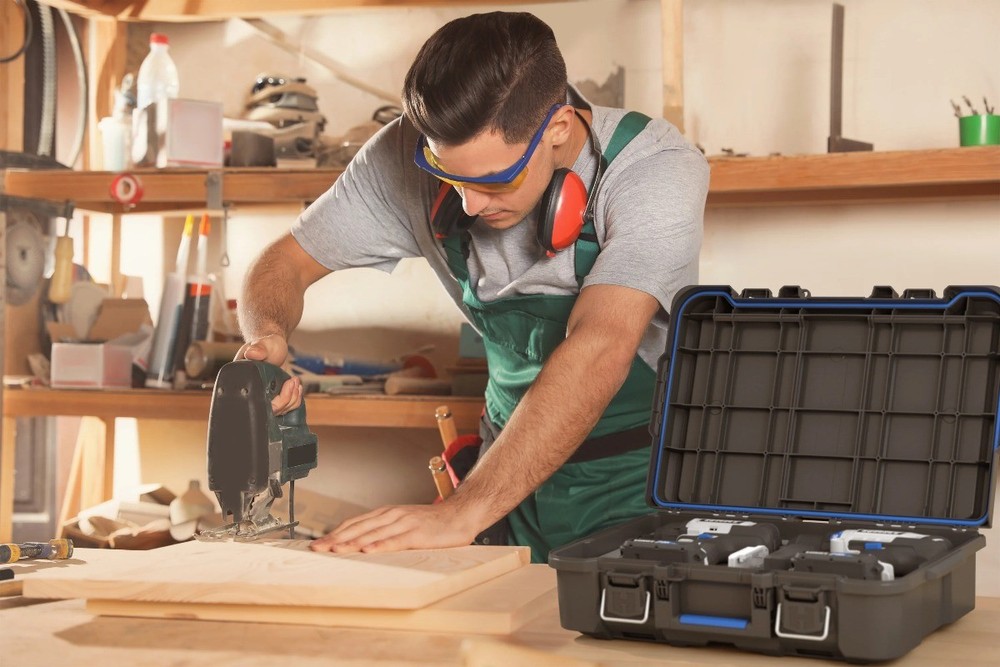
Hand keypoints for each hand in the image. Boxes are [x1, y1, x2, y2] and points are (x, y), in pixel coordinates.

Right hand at [235, 334, 300, 414]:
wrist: (274, 347)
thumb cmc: (266, 345)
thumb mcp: (263, 344)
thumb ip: (258, 348)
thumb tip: (251, 353)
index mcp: (243, 383)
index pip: (256, 402)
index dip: (275, 400)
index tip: (287, 384)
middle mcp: (253, 393)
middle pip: (271, 410)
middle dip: (287, 399)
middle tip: (294, 382)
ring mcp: (264, 397)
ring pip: (280, 410)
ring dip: (293, 399)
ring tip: (296, 382)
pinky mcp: (274, 398)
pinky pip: (285, 407)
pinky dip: (294, 400)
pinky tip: (297, 388)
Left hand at [309, 502, 481, 553]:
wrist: (460, 514)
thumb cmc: (431, 523)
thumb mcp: (403, 523)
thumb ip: (384, 531)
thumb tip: (361, 545)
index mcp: (386, 514)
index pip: (354, 524)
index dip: (335, 534)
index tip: (317, 545)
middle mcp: (391, 515)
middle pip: (358, 528)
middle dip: (336, 539)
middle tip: (317, 549)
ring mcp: (404, 523)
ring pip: (373, 534)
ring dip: (352, 543)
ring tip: (334, 551)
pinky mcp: (417, 533)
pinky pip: (395, 540)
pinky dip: (380, 545)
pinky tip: (368, 551)